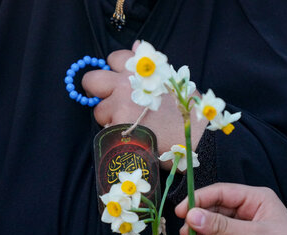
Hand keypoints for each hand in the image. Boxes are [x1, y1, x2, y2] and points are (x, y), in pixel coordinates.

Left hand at [82, 42, 207, 165]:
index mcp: (140, 70)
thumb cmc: (185, 110)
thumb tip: (136, 45)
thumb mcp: (171, 80)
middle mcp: (126, 84)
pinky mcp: (116, 126)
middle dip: (96, 90)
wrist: (194, 137)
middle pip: (92, 79)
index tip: (119, 82)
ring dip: (109, 117)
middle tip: (108, 101)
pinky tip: (132, 138)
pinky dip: (115, 135)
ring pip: (98, 110)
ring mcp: (120, 105)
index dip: (114, 70)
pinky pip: (105, 130)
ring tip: (129, 126)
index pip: (114, 58)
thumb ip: (150, 65)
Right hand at [175, 183, 286, 234]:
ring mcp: (243, 232)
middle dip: (198, 221)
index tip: (181, 211)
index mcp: (255, 199)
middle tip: (184, 232)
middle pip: (214, 211)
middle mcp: (247, 212)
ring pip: (215, 231)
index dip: (199, 199)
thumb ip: (221, 227)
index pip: (220, 192)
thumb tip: (192, 216)